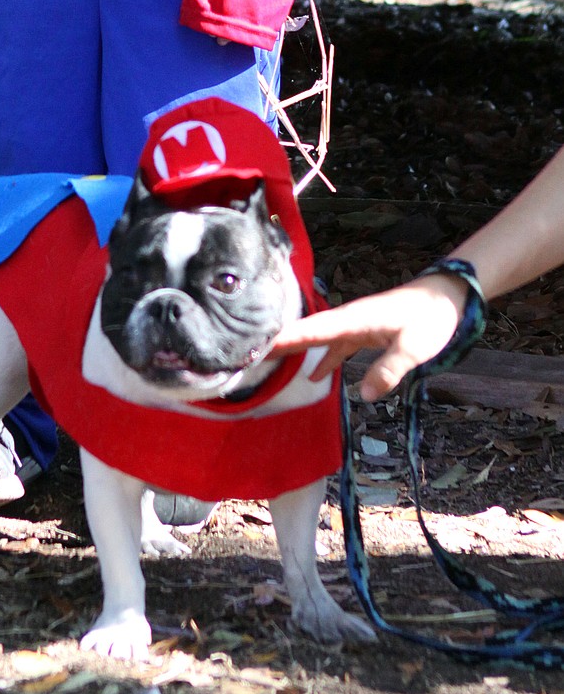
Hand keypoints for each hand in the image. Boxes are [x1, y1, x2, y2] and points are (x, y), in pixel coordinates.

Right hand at [265, 273, 468, 400]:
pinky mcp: (364, 332)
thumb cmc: (430, 318)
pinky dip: (322, 357)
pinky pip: (336, 345)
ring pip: (319, 337)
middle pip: (308, 330)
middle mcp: (348, 319)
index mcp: (355, 318)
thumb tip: (365, 394)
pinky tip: (316, 375)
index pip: (314, 329)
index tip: (260, 343)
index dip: (287, 337)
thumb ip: (390, 368)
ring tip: (269, 361)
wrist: (445, 298)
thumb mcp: (414, 346)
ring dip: (297, 348)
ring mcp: (355, 325)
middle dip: (280, 340)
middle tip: (248, 351)